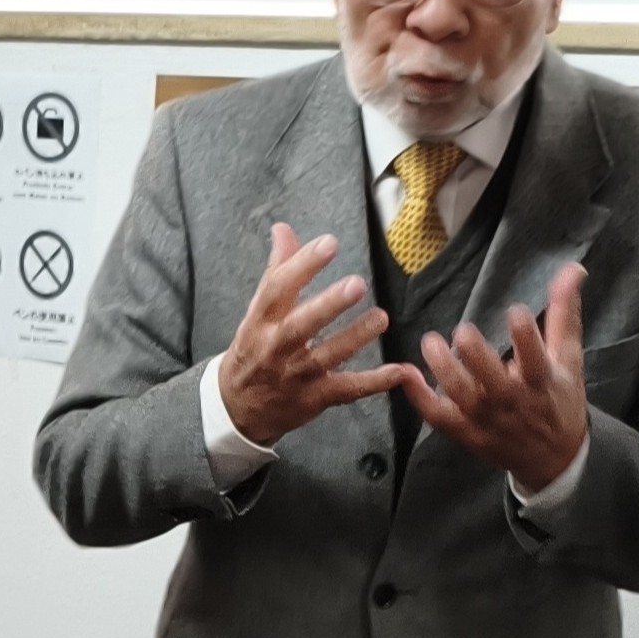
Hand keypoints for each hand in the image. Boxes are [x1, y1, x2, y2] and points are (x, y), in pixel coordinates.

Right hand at [216, 224, 397, 444]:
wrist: (238, 408)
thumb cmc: (254, 350)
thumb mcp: (257, 312)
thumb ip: (277, 271)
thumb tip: (283, 229)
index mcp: (260, 321)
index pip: (277, 289)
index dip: (302, 266)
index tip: (329, 244)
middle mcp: (275, 348)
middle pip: (301, 326)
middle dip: (328, 305)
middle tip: (358, 284)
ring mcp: (295, 376)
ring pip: (327, 358)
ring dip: (355, 338)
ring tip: (381, 318)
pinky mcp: (314, 399)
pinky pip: (347, 390)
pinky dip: (374, 383)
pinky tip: (400, 371)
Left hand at [398, 262, 589, 494]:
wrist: (554, 458)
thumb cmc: (560, 400)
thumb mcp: (568, 359)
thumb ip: (565, 313)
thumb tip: (573, 270)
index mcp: (542, 383)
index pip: (536, 361)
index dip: (526, 337)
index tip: (516, 313)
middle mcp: (513, 404)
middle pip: (494, 383)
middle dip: (478, 358)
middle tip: (464, 331)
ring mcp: (487, 421)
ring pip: (463, 399)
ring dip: (445, 372)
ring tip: (431, 343)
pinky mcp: (467, 433)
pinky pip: (440, 417)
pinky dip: (420, 398)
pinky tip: (406, 374)